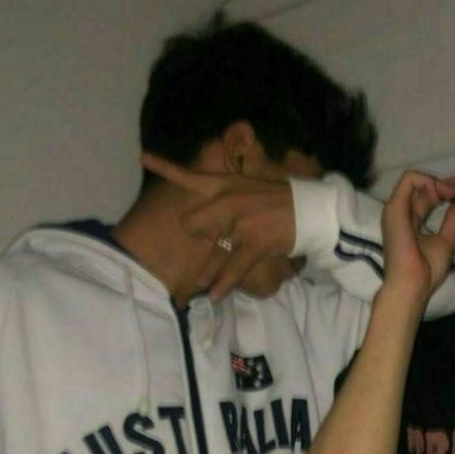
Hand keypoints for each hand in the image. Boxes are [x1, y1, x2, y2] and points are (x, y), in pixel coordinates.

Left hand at [141, 152, 294, 300]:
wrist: (311, 210)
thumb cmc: (279, 200)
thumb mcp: (249, 188)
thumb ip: (225, 198)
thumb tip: (206, 219)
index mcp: (226, 184)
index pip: (190, 175)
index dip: (166, 167)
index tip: (143, 157)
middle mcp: (229, 201)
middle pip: (191, 223)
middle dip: (198, 235)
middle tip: (212, 241)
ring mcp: (241, 223)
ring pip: (210, 249)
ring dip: (206, 268)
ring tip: (198, 282)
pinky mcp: (255, 244)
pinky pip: (233, 269)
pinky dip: (224, 284)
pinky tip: (215, 296)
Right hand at [379, 170, 454, 302]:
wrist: (413, 285)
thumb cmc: (427, 270)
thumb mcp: (447, 239)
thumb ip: (454, 218)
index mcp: (411, 221)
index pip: (427, 197)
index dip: (446, 189)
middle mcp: (401, 212)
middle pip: (422, 187)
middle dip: (445, 183)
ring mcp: (396, 209)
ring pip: (414, 179)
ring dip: (437, 181)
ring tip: (454, 192)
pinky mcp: (394, 207)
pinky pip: (409, 179)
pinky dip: (428, 181)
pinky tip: (441, 194)